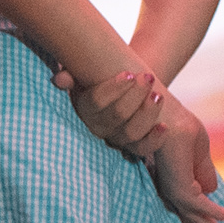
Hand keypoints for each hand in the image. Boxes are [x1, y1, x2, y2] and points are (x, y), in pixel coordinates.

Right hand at [55, 63, 175, 157]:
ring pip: (131, 133)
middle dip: (135, 95)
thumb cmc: (105, 75)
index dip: (113, 90)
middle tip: (148, 78)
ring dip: (147, 114)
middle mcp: (97, 127)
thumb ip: (71, 73)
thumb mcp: (86, 72)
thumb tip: (59, 80)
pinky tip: (164, 126)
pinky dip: (155, 140)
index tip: (129, 74)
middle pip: (116, 116)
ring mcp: (116, 138)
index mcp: (83, 108)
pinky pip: (142, 150)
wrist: (127, 86)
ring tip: (158, 95)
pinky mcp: (133, 146)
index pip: (95, 103)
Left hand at [141, 106, 223, 222]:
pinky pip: (193, 199)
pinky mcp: (174, 172)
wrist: (151, 99)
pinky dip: (212, 210)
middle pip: (189, 217)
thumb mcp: (193, 148)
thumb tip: (211, 192)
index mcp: (174, 182)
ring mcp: (171, 180)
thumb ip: (200, 171)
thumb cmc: (170, 120)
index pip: (190, 211)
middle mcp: (170, 184)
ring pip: (191, 214)